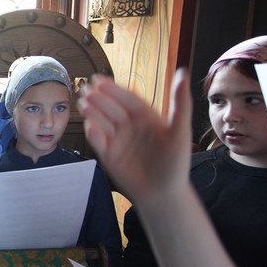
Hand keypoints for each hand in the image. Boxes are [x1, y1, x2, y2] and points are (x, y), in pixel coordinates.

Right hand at [77, 70, 192, 205]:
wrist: (163, 194)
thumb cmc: (175, 164)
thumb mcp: (180, 130)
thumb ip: (179, 102)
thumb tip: (183, 72)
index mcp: (146, 117)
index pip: (128, 99)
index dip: (114, 89)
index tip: (101, 80)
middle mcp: (130, 127)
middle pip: (111, 108)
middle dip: (99, 98)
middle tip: (87, 89)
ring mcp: (118, 141)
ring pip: (102, 122)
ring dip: (92, 112)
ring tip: (83, 103)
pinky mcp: (109, 156)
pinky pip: (98, 142)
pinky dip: (92, 134)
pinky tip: (88, 125)